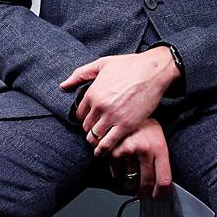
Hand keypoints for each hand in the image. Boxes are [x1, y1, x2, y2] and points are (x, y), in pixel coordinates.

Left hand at [61, 47, 179, 154]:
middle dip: (89, 130)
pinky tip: (102, 152)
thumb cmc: (129, 65)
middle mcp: (100, 106)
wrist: (153, 71)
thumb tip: (63, 86)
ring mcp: (113, 117)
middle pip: (86, 126)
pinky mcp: (126, 125)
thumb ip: (80, 74)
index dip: (84, 118)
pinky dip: (103, 150)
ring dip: (94, 141)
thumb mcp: (101, 64)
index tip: (89, 120)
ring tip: (97, 143)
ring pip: (94, 137)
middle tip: (94, 132)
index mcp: (92, 92)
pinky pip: (109, 143)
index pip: (80, 113)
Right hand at [108, 118, 173, 198]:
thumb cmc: (143, 124)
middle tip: (143, 193)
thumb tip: (159, 184)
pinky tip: (122, 169)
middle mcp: (145, 150)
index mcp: (160, 147)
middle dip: (145, 192)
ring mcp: (129, 151)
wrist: (127, 105)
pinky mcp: (113, 151)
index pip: (164, 180)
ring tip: (132, 181)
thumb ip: (159, 158)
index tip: (157, 196)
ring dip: (131, 184)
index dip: (161, 193)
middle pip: (147, 183)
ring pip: (130, 180)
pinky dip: (118, 175)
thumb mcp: (158, 137)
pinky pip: (116, 174)